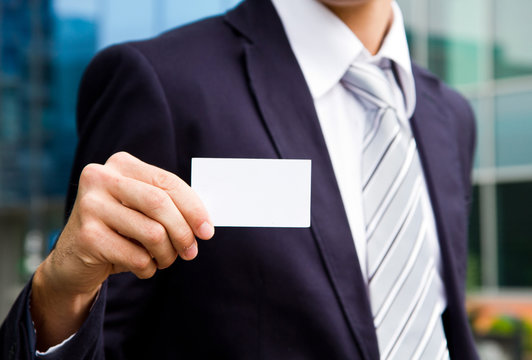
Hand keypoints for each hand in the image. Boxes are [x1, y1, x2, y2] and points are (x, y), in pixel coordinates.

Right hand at [31, 152, 213, 349]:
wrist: (74, 260)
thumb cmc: (120, 231)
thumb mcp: (143, 211)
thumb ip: (170, 207)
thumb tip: (205, 223)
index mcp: (121, 164)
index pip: (168, 182)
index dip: (194, 208)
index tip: (207, 231)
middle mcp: (101, 178)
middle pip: (160, 204)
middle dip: (183, 232)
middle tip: (191, 252)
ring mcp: (90, 205)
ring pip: (152, 233)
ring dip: (167, 255)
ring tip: (163, 260)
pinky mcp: (87, 236)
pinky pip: (136, 257)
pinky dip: (148, 268)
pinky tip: (142, 267)